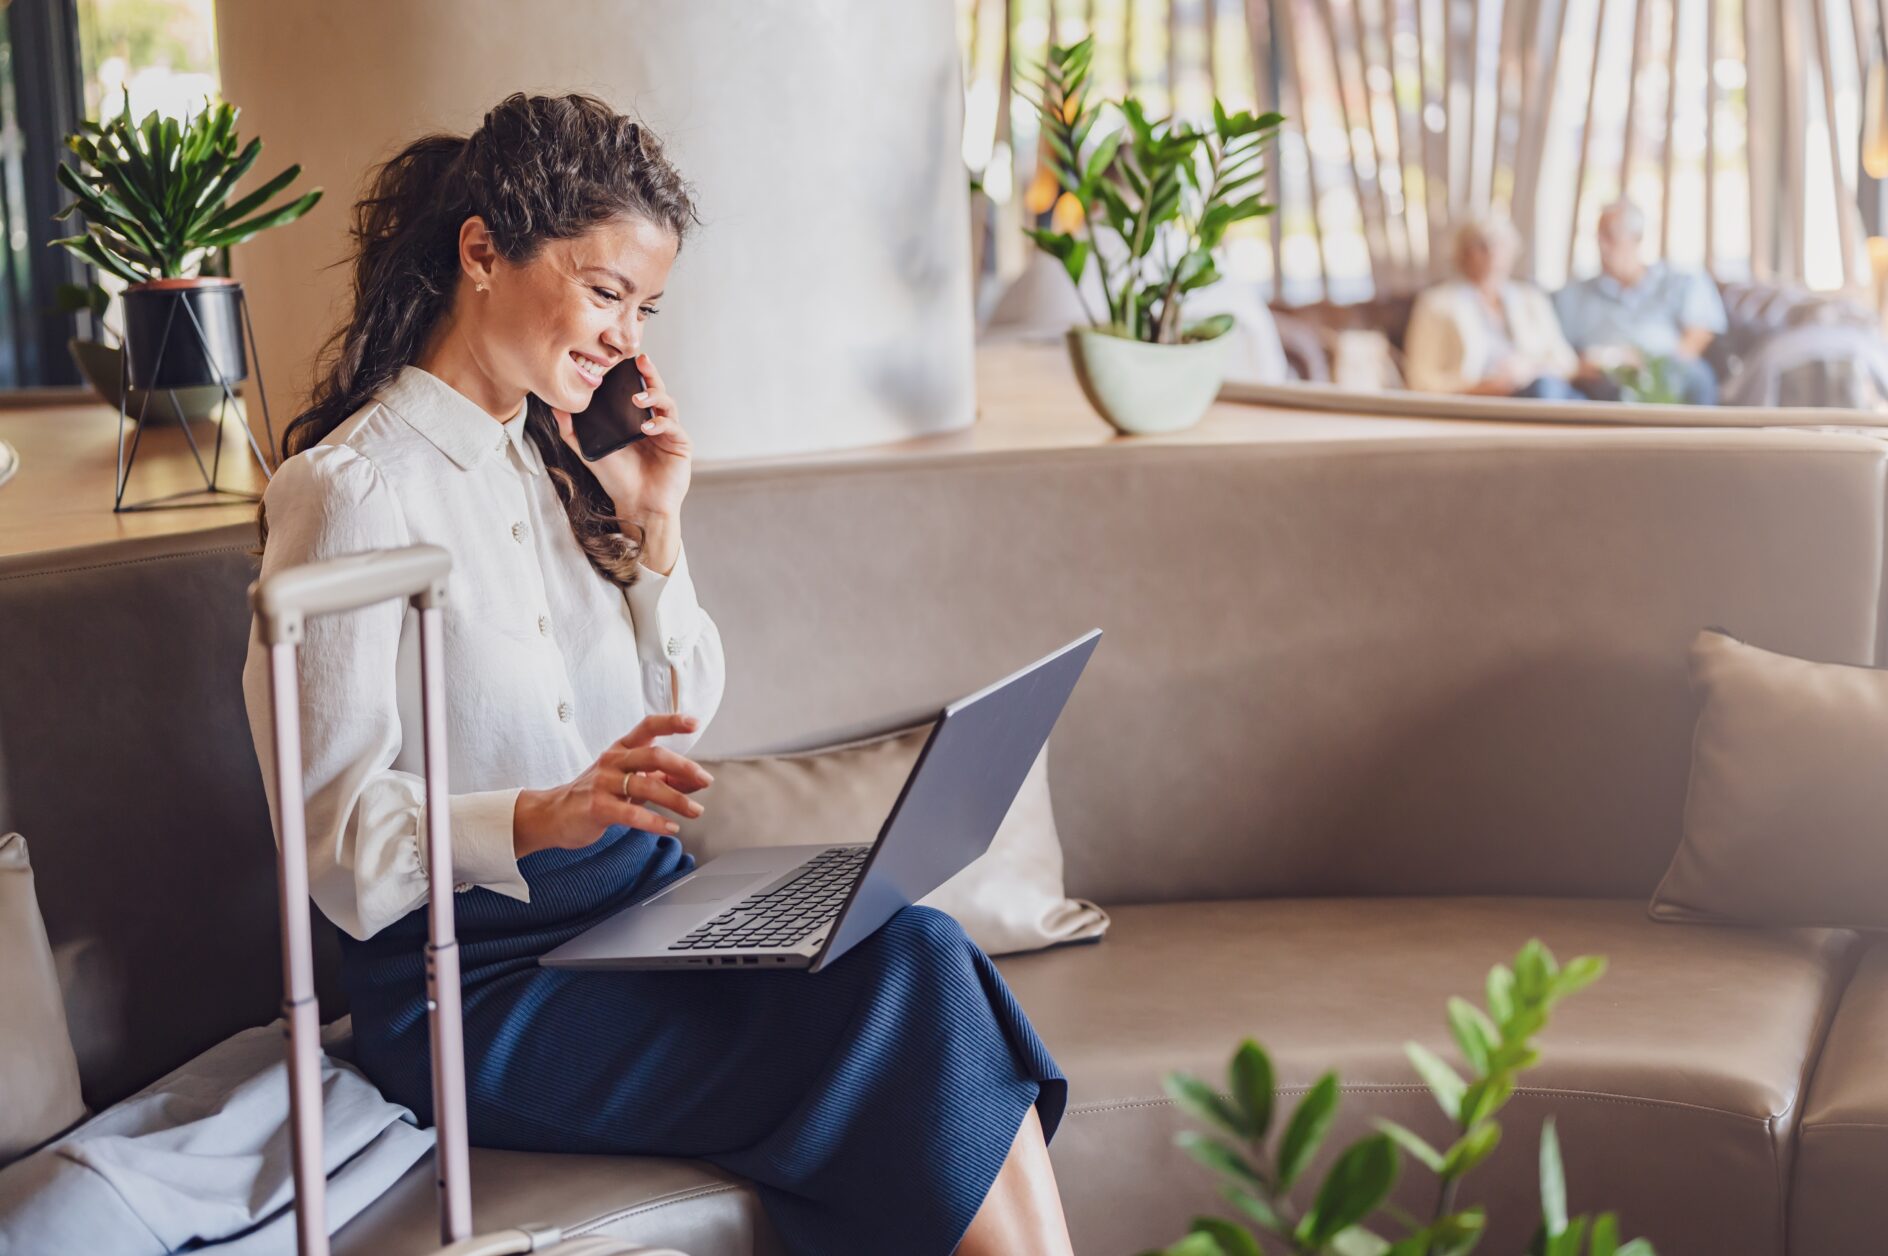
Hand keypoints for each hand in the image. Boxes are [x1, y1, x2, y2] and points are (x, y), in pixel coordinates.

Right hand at [512, 713, 714, 856]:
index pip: (647, 726)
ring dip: (676, 799)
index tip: (695, 722)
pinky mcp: (596, 807)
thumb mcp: (628, 781)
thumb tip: (695, 781)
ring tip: (696, 811)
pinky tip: (670, 828)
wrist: (553, 814)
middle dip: (684, 767)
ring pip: (646, 785)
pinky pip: (631, 813)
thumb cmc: (596, 795)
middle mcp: (612, 760)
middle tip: (706, 780)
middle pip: (653, 756)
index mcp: (621, 748)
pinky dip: (654, 822)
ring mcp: (603, 782)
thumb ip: (660, 779)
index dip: (671, 721)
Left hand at [550, 352, 692, 519]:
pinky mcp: (681, 444)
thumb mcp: (589, 452)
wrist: (637, 505)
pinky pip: (673, 426)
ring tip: (638, 399)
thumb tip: (555, 407)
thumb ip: (572, 431)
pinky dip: (661, 423)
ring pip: (668, 404)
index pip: (637, 390)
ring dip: (654, 397)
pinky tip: (647, 426)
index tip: (625, 359)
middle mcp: (655, 422)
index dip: (634, 374)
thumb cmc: (617, 480)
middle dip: (649, 374)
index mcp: (636, 420)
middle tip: (640, 362)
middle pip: (656, 390)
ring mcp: (670, 432)